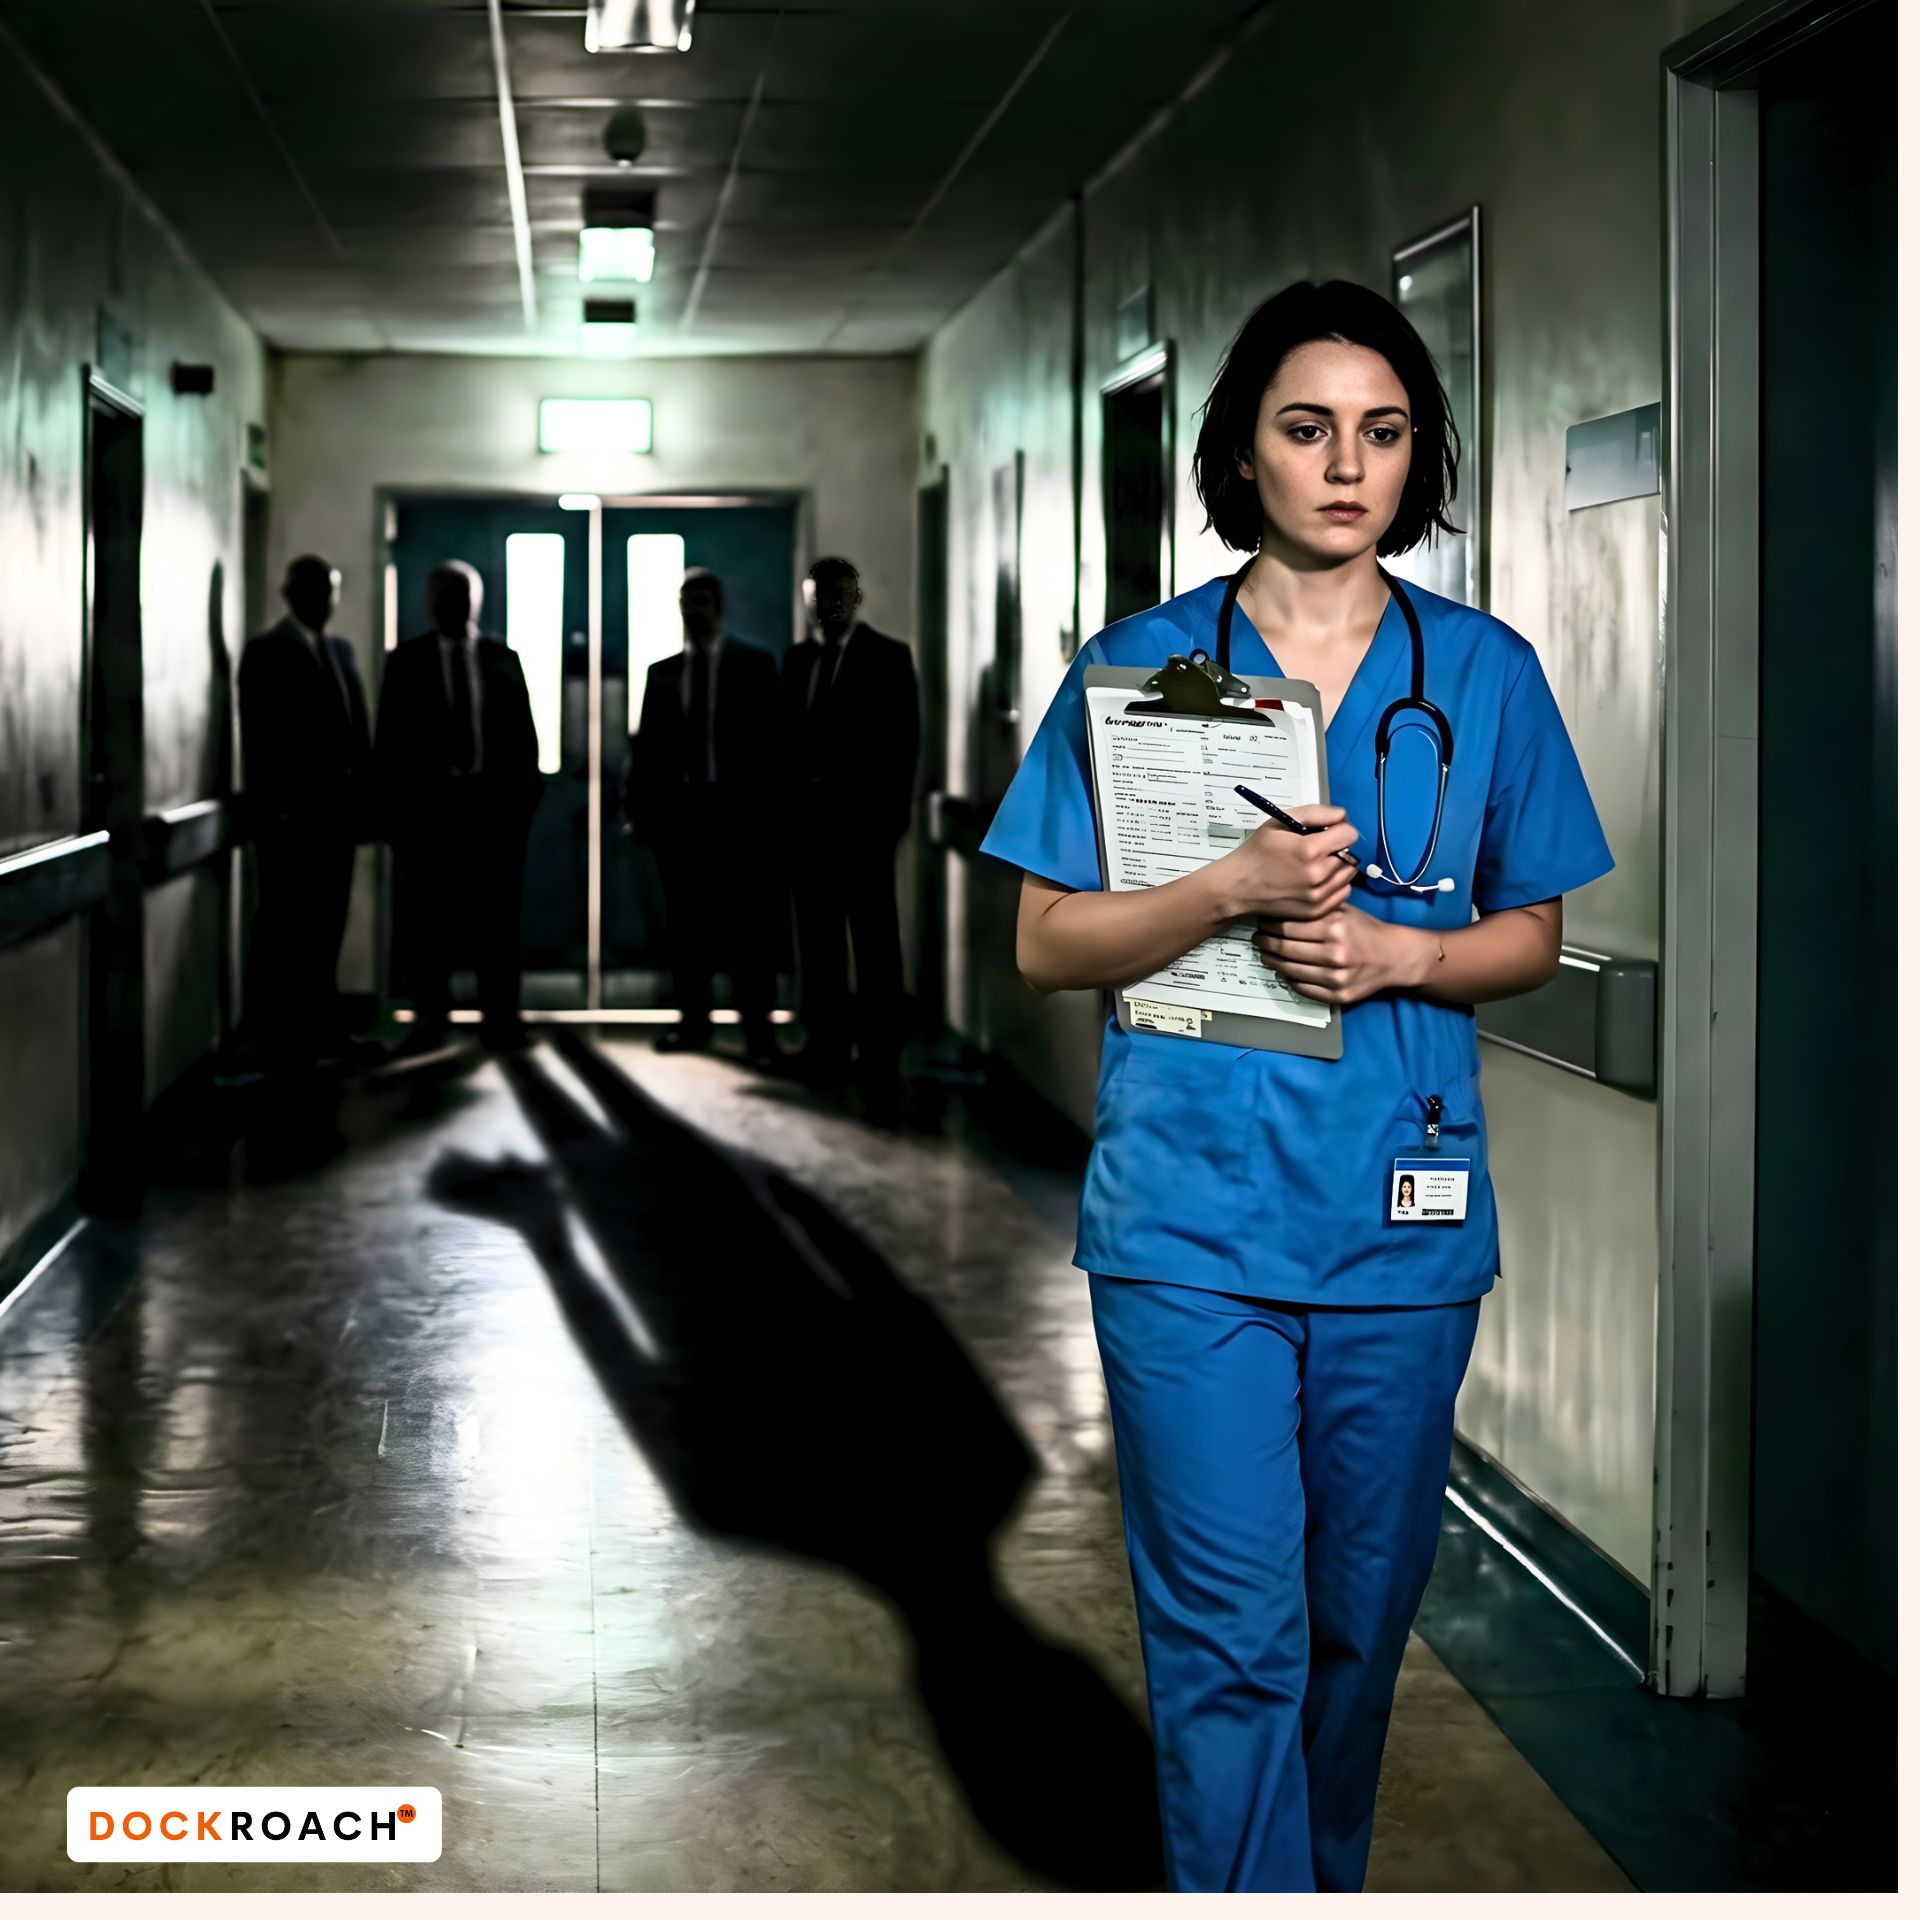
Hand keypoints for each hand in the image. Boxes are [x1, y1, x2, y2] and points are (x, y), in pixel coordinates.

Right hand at [1222, 805, 1357, 920]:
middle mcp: (1318, 875)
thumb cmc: (1256, 853)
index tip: (1328, 832)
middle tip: (1318, 850)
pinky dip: (1335, 885)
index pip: (1350, 834)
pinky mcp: (1317, 910)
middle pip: (1350, 854)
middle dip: (1338, 848)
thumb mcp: (1279, 822)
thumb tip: (1341, 816)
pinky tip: (1317, 881)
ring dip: (1338, 867)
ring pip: (1348, 875)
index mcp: (1310, 850)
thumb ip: (1315, 813)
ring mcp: (1319, 896)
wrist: (1238, 887)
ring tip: (1316, 865)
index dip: (1339, 829)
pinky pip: (1342, 893)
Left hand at [1252, 903, 1423, 1007]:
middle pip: (1285, 950)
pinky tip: (1283, 972)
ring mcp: (1336, 977)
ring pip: (1290, 971)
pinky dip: (1289, 980)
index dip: (1269, 926)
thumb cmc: (1366, 930)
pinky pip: (1303, 989)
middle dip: (1265, 944)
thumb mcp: (1344, 910)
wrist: (1395, 957)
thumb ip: (1317, 908)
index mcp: (1334, 928)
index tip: (1261, 923)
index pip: (1288, 928)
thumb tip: (1282, 905)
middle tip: (1257, 939)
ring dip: (1273, 963)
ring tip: (1265, 954)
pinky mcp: (1338, 995)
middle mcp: (1335, 953)